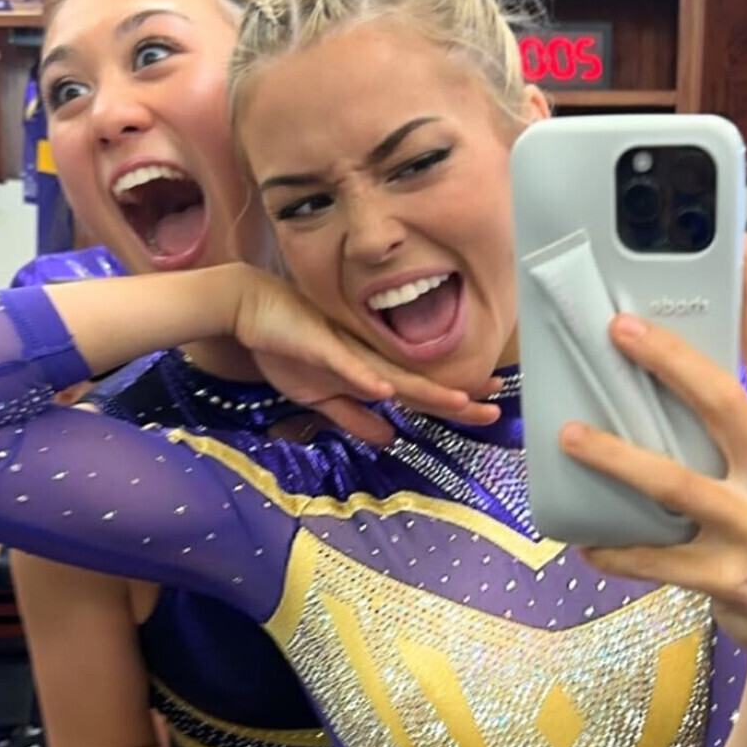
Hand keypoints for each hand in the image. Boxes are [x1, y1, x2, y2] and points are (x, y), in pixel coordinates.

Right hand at [235, 266, 500, 445]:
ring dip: (426, 390)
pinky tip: (386, 390)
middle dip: (457, 398)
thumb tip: (389, 437)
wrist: (251, 309)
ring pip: (394, 374)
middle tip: (494, 408)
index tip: (486, 409)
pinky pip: (347, 364)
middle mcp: (369, 360)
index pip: (419, 392)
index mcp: (371, 372)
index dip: (451, 401)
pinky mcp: (322, 345)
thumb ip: (355, 417)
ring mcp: (348, 351)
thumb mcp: (323, 397)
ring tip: (458, 402)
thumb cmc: (289, 347)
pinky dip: (366, 377)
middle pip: (419, 384)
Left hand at [559, 243, 746, 671]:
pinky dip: (616, 549)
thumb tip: (680, 369)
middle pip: (723, 406)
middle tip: (617, 330)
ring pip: (675, 483)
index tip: (734, 249)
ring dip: (615, 457)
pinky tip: (583, 540)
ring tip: (569, 433)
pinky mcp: (727, 579)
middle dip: (668, 363)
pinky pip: (656, 559)